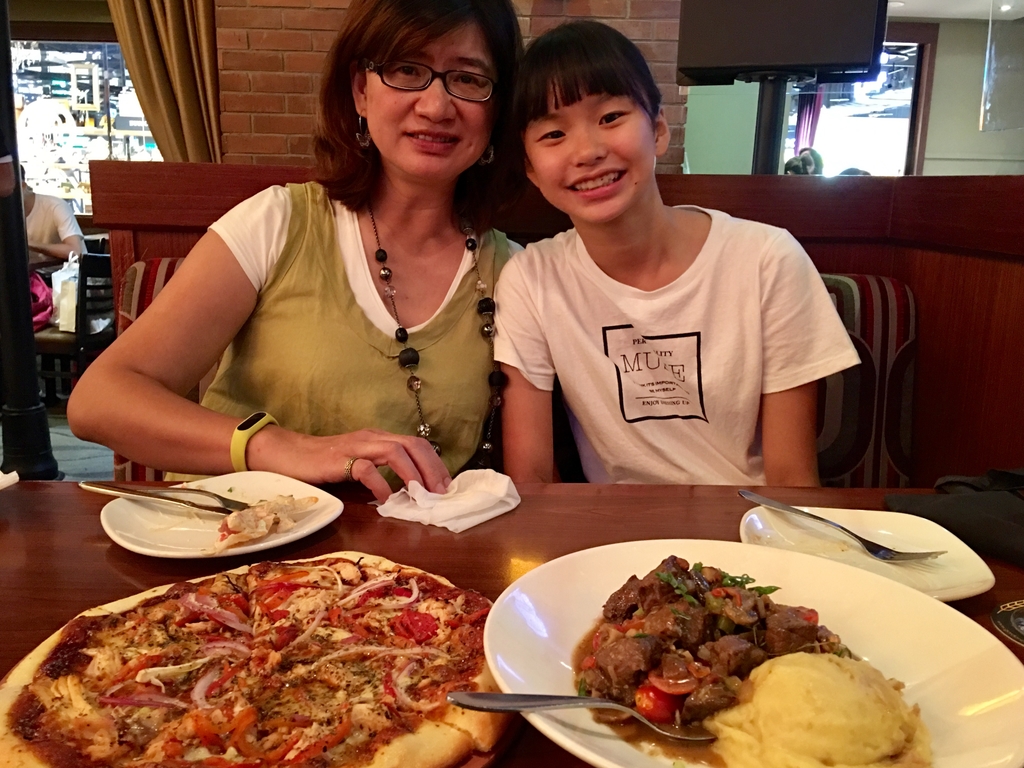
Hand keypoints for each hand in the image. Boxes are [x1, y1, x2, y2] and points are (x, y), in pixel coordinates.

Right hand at [250, 427, 451, 502]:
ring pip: (395, 451)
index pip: (416, 444)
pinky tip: (386, 499)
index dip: (435, 463)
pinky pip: (366, 469)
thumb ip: (382, 471)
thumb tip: (410, 492)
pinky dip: (380, 484)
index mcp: (379, 438)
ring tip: (422, 494)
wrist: (287, 454)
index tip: (446, 486)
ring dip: (413, 474)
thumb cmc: (324, 463)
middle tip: (441, 492)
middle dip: (432, 468)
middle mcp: (371, 438)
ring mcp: (356, 447)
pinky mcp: (339, 460)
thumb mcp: (359, 463)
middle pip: (412, 444)